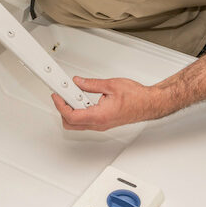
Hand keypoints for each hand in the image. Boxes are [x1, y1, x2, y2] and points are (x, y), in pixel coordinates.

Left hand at [51, 76, 171, 130]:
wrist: (149, 104)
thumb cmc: (136, 97)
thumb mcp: (111, 85)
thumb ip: (91, 84)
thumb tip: (78, 82)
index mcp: (99, 116)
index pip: (71, 115)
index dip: (60, 105)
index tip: (56, 95)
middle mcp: (99, 124)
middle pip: (70, 123)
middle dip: (62, 109)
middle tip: (63, 94)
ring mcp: (100, 125)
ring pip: (77, 123)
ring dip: (71, 109)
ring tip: (73, 93)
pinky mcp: (103, 123)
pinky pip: (86, 120)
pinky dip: (80, 110)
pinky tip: (82, 98)